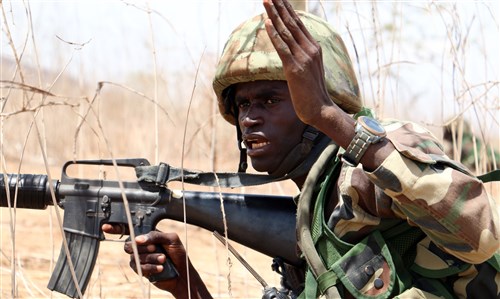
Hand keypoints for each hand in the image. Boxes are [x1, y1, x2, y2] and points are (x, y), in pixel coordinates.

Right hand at [101, 224, 211, 298]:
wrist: (182, 273)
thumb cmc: (178, 254)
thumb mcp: (171, 239)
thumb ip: (155, 235)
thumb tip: (138, 239)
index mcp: (148, 234)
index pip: (130, 229)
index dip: (117, 227)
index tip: (106, 227)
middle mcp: (141, 245)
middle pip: (129, 244)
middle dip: (143, 247)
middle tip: (156, 248)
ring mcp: (140, 258)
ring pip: (135, 256)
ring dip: (151, 258)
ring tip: (163, 259)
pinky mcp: (141, 270)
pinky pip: (139, 268)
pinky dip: (150, 267)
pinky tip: (160, 268)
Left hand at [262, 0, 333, 125]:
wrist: (321, 109)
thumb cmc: (313, 93)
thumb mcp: (309, 70)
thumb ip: (302, 57)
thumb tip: (292, 50)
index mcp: (314, 48)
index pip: (298, 24)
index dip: (287, 10)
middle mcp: (310, 49)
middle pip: (292, 23)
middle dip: (280, 6)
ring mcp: (303, 58)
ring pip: (286, 31)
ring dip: (274, 15)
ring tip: (266, 0)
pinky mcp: (295, 69)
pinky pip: (282, 48)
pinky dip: (274, 34)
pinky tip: (267, 22)